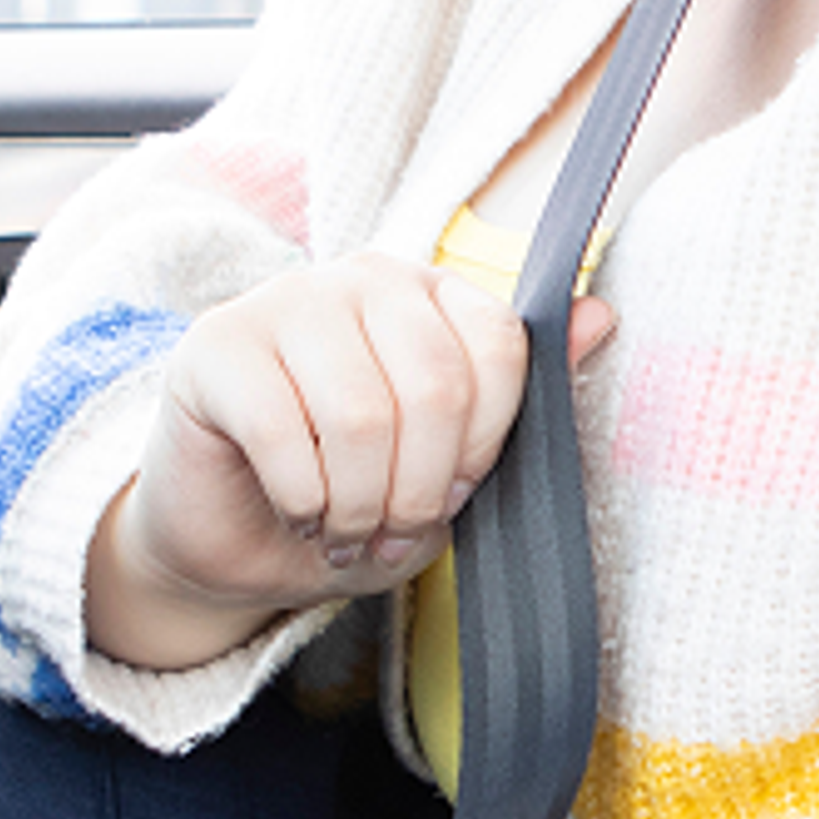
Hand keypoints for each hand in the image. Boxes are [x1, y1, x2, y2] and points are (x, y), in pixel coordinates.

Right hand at [83, 258, 613, 667]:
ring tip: (345, 529)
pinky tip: (298, 512)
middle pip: (435, 384)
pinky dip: (304, 500)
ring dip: (360, 505)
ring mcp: (284, 300)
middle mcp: (362, 277)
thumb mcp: (452, 467)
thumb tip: (603, 316)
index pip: (500, 344)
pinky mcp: (215, 345)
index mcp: (430, 293)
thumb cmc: (356, 496)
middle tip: (393, 529)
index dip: (487, 443)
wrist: (237, 541)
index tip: (456, 494)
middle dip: (420, 489)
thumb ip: (523, 394)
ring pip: (362, 415)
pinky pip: (285, 434)